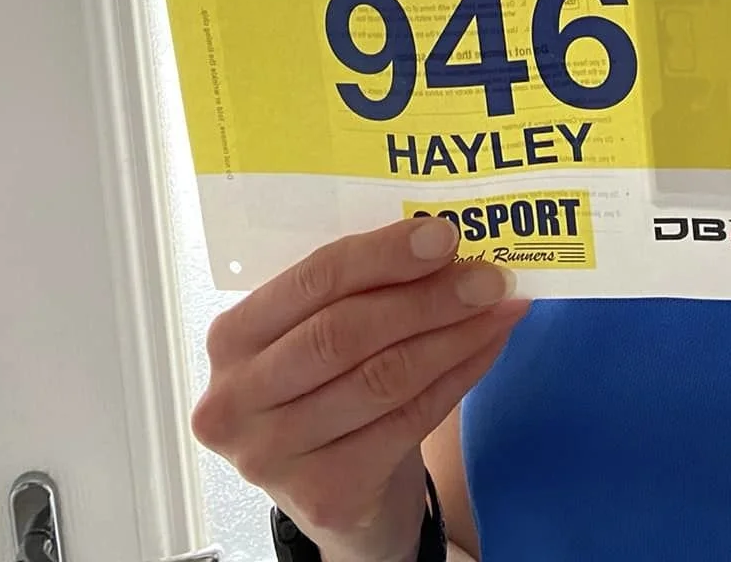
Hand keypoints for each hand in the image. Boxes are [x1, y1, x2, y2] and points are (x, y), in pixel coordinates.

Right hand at [190, 216, 526, 561]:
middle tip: (486, 277)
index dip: (382, 255)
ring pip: (382, 378)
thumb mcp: (318, 335)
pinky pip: (407, 422)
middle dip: (426, 298)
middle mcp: (236, 399)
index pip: (311, 282)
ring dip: (453, 336)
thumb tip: (444, 240)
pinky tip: (487, 348)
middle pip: (345, 332)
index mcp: (231, 338)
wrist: (338, 495)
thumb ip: (359, 292)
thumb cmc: (329, 392)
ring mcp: (274, 455)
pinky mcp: (325, 494)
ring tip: (500, 308)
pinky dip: (458, 379)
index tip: (443, 235)